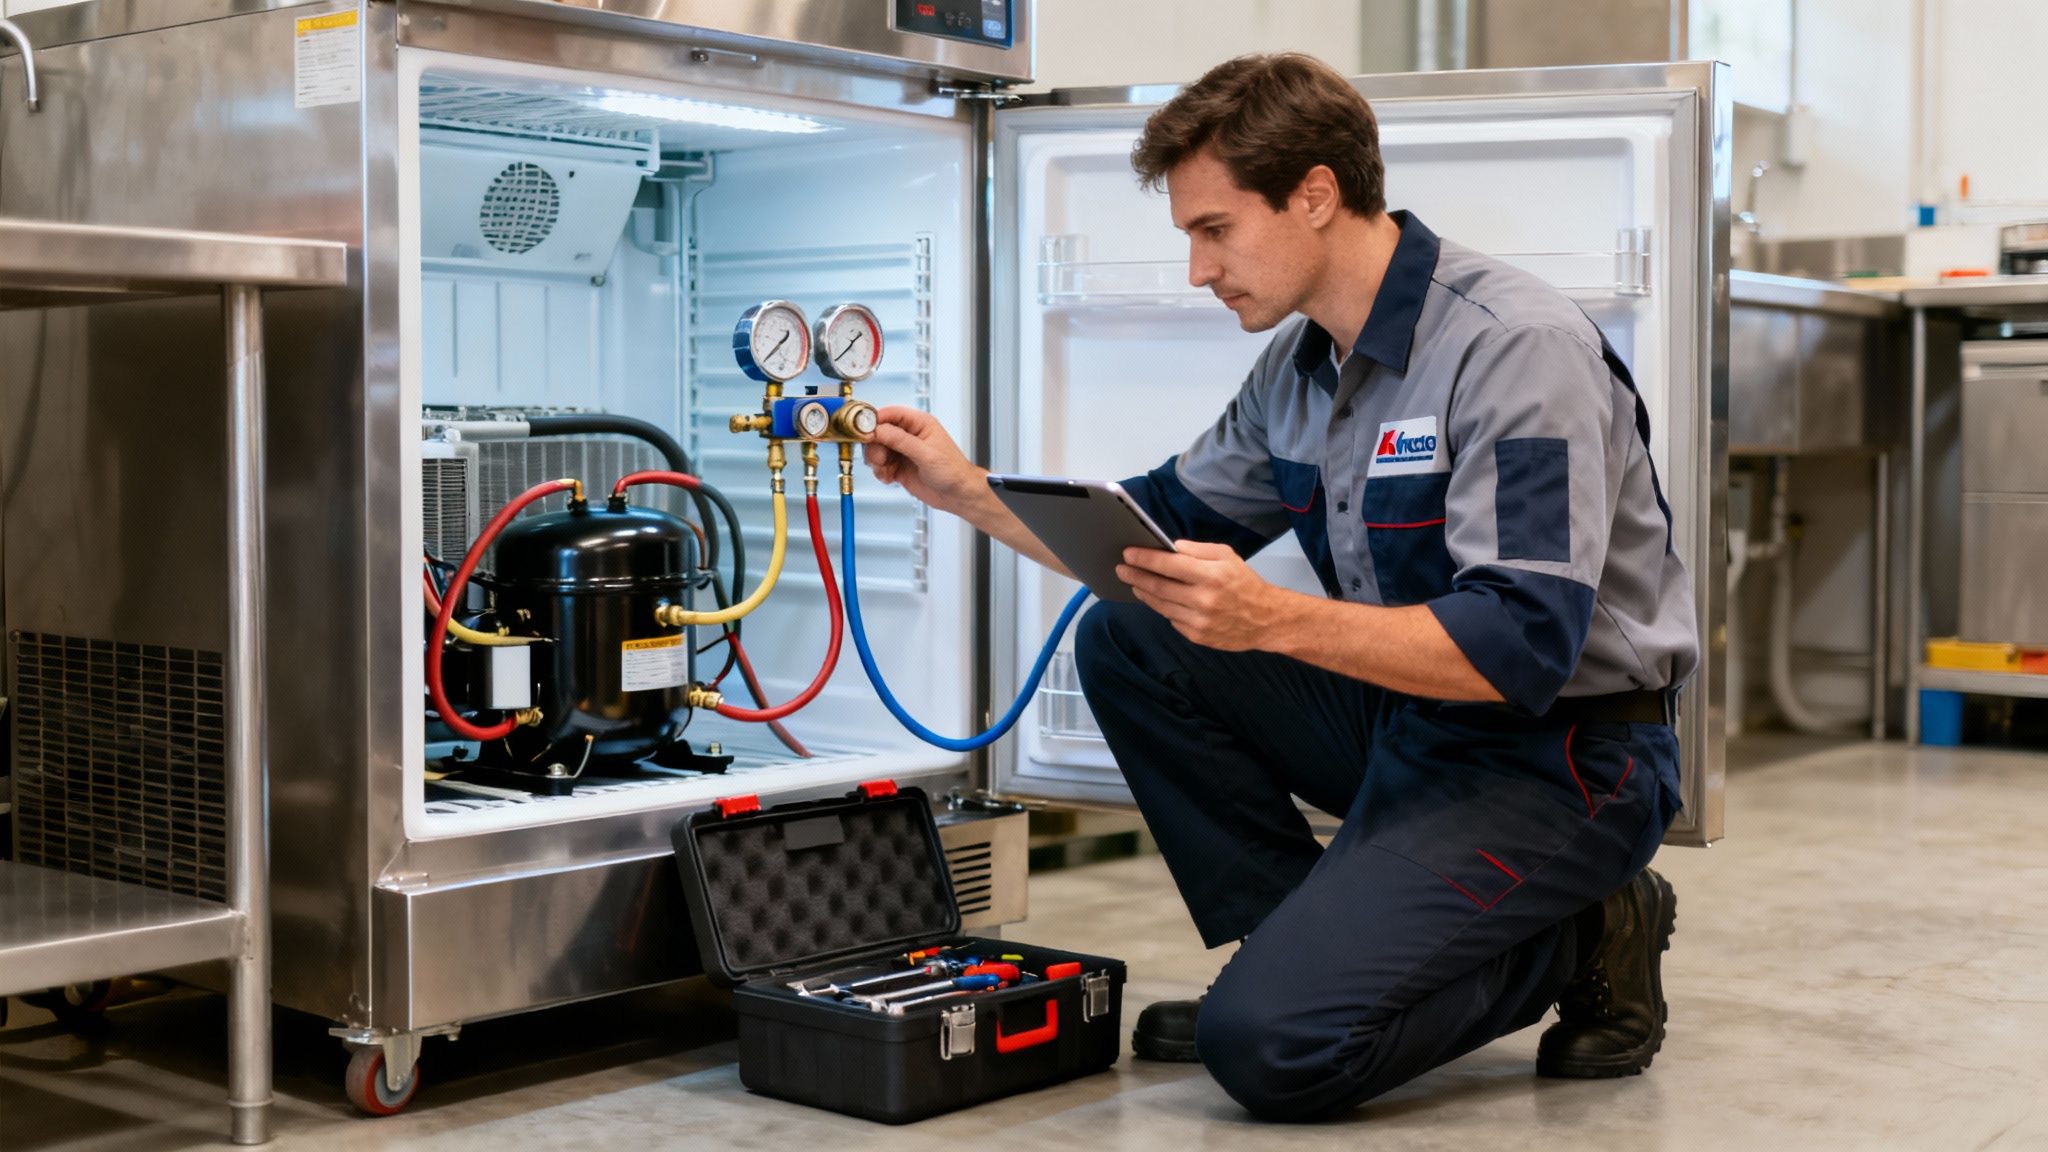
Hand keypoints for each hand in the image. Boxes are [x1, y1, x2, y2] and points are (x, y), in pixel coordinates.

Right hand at [862, 406, 985, 513]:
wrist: (958, 495)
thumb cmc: (953, 471)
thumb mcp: (926, 454)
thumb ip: (901, 441)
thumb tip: (879, 429)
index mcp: (919, 423)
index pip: (890, 414)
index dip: (875, 421)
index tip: (864, 432)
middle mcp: (909, 435)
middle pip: (879, 432)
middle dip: (875, 446)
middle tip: (880, 458)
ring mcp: (903, 451)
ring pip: (877, 449)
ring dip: (877, 461)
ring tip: (886, 470)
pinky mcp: (898, 466)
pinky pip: (880, 465)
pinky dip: (880, 472)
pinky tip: (890, 478)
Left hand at [1115, 541, 1290, 651]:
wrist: (1266, 620)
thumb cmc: (1246, 584)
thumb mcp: (1228, 556)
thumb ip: (1198, 550)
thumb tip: (1171, 547)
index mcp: (1211, 575)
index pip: (1168, 565)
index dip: (1144, 559)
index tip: (1128, 554)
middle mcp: (1203, 599)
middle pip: (1158, 587)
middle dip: (1135, 576)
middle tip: (1121, 569)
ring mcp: (1199, 621)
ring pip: (1160, 606)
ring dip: (1144, 593)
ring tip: (1134, 583)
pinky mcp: (1197, 636)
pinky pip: (1172, 619)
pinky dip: (1163, 608)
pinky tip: (1158, 599)